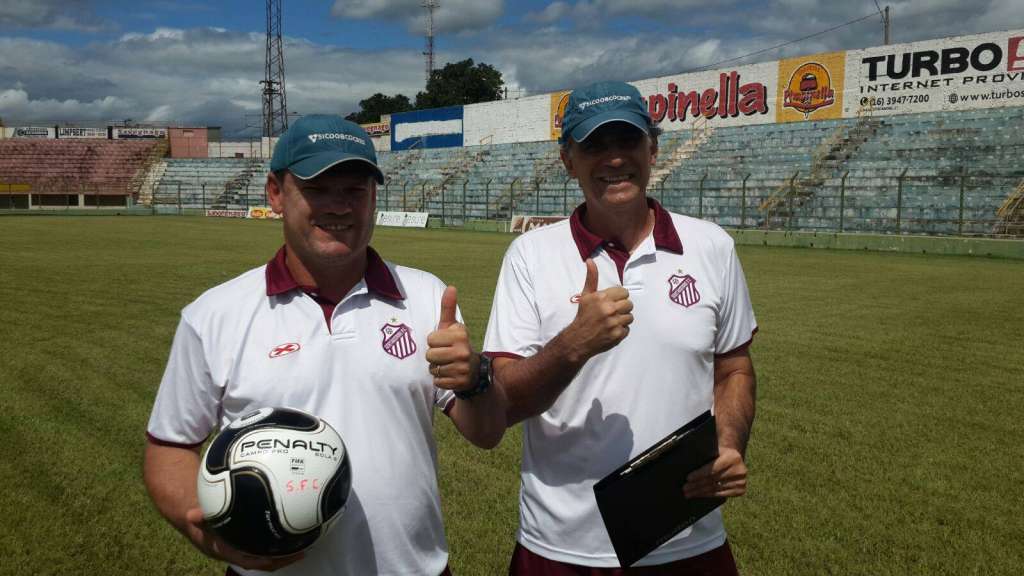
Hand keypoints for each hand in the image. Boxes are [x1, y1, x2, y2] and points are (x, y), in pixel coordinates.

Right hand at [184, 508, 303, 570]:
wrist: (202, 526)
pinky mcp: (255, 543)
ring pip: (271, 556)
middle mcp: (242, 553)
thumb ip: (199, 518)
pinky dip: (282, 542)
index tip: (285, 556)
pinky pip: (270, 546)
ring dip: (287, 552)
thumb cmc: (204, 523)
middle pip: (267, 562)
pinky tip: (295, 531)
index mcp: (231, 552)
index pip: (252, 562)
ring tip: (306, 543)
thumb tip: (191, 515)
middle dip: (285, 559)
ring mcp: (249, 549)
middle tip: (303, 550)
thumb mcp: (200, 520)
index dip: (268, 561)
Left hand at [425, 285, 478, 391]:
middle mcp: (464, 351)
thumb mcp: (452, 326)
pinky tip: (450, 375)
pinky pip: (437, 381)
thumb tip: (451, 287)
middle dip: (433, 356)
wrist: (473, 369)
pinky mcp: (460, 382)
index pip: (430, 339)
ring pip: (433, 369)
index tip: (444, 342)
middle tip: (444, 355)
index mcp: (461, 334)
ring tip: (447, 365)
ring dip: (436, 368)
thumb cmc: (456, 343)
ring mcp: (463, 368)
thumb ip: (448, 307)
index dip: (434, 341)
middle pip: (430, 355)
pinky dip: (440, 380)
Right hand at [566, 259, 633, 359]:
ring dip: (623, 319)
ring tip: (612, 321)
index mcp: (602, 297)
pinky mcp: (617, 335)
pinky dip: (621, 330)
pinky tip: (611, 330)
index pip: (624, 293)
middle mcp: (609, 309)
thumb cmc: (583, 315)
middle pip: (629, 304)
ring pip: (630, 317)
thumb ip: (591, 277)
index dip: (619, 297)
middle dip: (622, 308)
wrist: (578, 338)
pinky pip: (627, 329)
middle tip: (612, 312)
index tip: (612, 302)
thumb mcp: (586, 295)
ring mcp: (614, 323)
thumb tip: (590, 260)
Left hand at [682, 447, 747, 498]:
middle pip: (713, 480)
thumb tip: (687, 464)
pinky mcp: (741, 490)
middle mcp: (739, 470)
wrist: (735, 460)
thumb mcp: (715, 450)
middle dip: (697, 485)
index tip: (688, 478)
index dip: (699, 474)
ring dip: (700, 492)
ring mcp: (741, 481)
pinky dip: (708, 495)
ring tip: (689, 494)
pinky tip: (699, 495)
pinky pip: (721, 495)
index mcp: (732, 457)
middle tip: (685, 488)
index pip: (713, 468)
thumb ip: (705, 456)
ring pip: (715, 489)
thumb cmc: (720, 454)